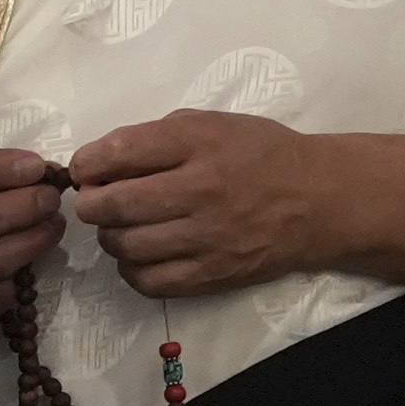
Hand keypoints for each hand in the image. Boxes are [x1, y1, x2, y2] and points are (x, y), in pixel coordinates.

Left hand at [59, 112, 404, 300]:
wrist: (320, 199)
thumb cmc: (261, 154)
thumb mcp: (214, 124)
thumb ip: (158, 137)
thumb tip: (101, 160)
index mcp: (200, 142)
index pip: (120, 152)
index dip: (87, 163)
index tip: (84, 168)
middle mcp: (202, 190)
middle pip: (113, 205)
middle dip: (91, 203)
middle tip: (96, 201)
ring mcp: (207, 238)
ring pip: (125, 246)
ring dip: (110, 237)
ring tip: (121, 227)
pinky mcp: (213, 275)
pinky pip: (149, 282)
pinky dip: (131, 269)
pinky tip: (139, 255)